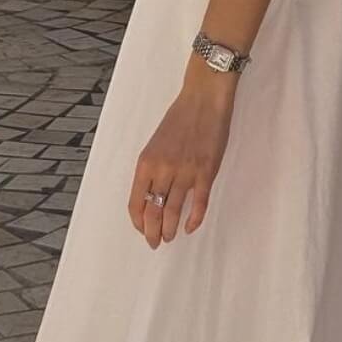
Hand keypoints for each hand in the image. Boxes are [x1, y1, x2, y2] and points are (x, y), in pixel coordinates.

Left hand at [127, 72, 235, 246]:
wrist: (204, 99)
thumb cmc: (180, 118)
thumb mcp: (156, 143)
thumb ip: (152, 169)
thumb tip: (151, 195)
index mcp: (147, 162)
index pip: (136, 202)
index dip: (138, 221)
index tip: (142, 229)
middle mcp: (163, 169)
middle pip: (153, 212)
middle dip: (152, 232)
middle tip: (155, 242)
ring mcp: (186, 172)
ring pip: (174, 212)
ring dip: (170, 229)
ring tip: (170, 237)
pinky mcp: (206, 171)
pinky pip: (199, 203)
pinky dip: (194, 219)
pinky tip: (190, 227)